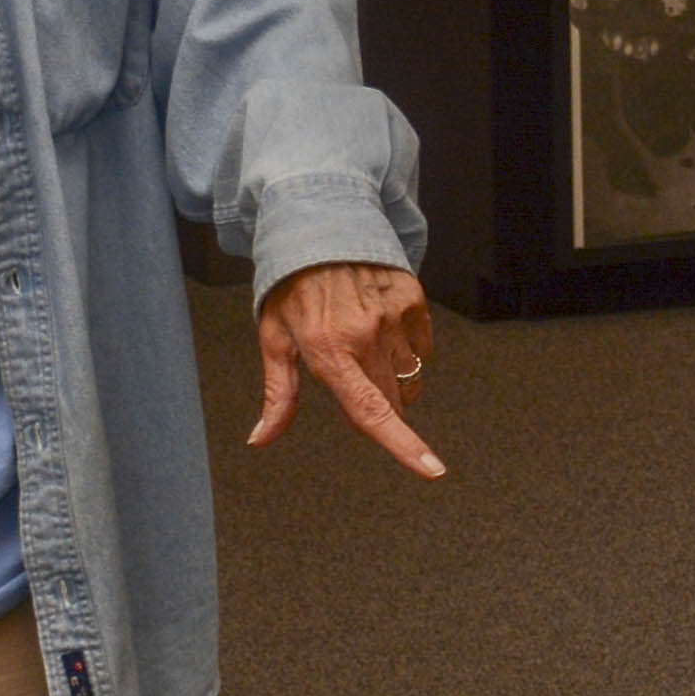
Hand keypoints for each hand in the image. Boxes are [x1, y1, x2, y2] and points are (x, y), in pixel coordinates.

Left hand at [254, 260, 444, 476]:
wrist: (317, 225)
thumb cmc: (291, 287)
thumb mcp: (275, 338)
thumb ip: (278, 394)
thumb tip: (261, 438)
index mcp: (328, 351)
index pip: (371, 410)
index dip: (404, 446)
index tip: (433, 470)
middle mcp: (365, 335)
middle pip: (393, 400)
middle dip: (381, 405)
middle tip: (356, 378)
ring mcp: (393, 315)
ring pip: (410, 376)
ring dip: (396, 380)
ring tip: (369, 349)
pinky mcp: (412, 298)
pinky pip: (423, 346)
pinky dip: (410, 350)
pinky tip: (386, 330)